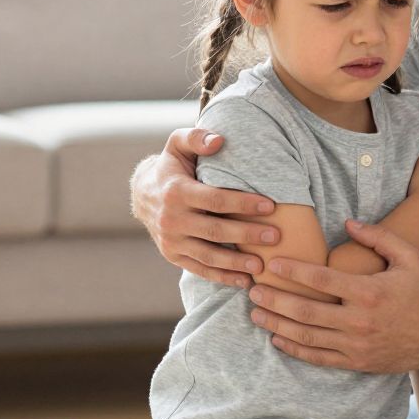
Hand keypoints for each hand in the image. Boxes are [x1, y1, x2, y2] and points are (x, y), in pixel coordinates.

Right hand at [131, 128, 280, 288]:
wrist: (142, 195)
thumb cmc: (172, 167)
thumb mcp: (177, 144)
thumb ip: (196, 137)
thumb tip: (219, 140)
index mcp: (176, 192)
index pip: (215, 200)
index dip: (243, 203)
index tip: (271, 205)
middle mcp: (172, 219)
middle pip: (215, 230)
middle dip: (246, 234)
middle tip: (275, 237)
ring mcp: (171, 241)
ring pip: (208, 255)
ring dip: (236, 262)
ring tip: (262, 265)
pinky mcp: (173, 256)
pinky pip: (200, 269)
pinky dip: (222, 277)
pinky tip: (245, 281)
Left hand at [248, 219, 418, 371]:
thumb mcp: (408, 257)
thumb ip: (378, 237)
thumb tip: (348, 222)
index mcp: (369, 292)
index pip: (321, 280)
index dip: (292, 271)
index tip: (272, 264)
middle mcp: (359, 321)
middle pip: (305, 310)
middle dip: (275, 299)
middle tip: (253, 289)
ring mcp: (356, 345)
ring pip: (306, 336)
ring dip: (277, 324)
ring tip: (256, 313)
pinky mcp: (356, 362)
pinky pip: (318, 357)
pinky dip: (294, 348)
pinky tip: (277, 338)